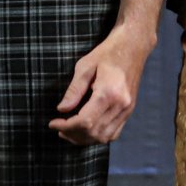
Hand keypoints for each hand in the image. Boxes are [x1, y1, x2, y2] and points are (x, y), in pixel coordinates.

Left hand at [47, 24, 155, 144]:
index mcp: (109, 92)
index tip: (53, 123)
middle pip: (94, 132)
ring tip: (69, 132)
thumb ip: (74, 90)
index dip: (66, 126)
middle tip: (59, 128)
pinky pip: (114, 133)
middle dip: (73, 134)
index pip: (85, 121)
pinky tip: (86, 130)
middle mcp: (121, 104)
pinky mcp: (129, 110)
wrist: (133, 46)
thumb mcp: (85, 65)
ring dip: (85, 139)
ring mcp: (127, 109)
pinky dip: (98, 136)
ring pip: (104, 137)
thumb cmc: (108, 52)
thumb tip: (62, 109)